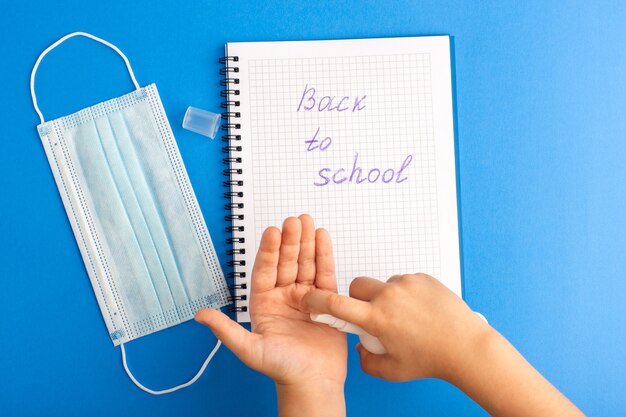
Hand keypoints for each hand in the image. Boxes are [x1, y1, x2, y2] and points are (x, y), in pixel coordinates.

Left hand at [196, 215, 346, 415]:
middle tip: (293, 220)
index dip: (269, 251)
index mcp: (264, 304)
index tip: (272, 232)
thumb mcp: (249, 349)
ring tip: (307, 222)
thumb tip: (199, 315)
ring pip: (305, 264)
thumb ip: (226, 329)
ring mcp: (306, 297)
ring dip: (307, 243)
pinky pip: (324, 274)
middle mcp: (284, 297)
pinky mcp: (326, 301)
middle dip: (290, 241)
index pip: (265, 271)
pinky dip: (324, 256)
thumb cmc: (281, 369)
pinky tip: (322, 238)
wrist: (313, 383)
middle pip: (287, 263)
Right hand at [302, 274, 584, 416]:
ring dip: (386, 296)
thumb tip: (360, 346)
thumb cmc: (431, 360)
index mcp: (377, 319)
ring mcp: (406, 284)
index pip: (336, 304)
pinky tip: (420, 310)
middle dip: (358, 296)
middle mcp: (389, 296)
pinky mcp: (422, 278)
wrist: (466, 346)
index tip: (309, 297)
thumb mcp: (392, 371)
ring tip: (406, 316)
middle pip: (357, 285)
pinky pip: (404, 282)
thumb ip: (366, 361)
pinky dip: (406, 293)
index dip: (317, 299)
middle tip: (371, 312)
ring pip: (383, 284)